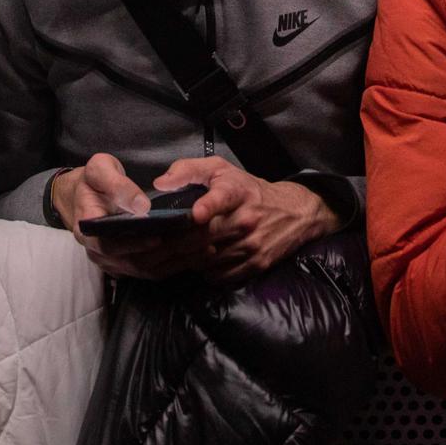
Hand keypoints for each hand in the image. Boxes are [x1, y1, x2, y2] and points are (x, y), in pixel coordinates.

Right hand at [52, 152, 217, 280]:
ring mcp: (114, 263)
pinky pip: (153, 270)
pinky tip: (197, 252)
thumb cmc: (93, 182)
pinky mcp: (129, 266)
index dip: (133, 245)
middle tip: (194, 237)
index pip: (108, 245)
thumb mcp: (99, 171)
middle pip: (133, 262)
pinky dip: (176, 263)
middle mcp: (99, 253)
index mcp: (87, 230)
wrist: (87, 196)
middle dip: (166, 251)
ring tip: (202, 244)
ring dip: (176, 259)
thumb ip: (118, 186)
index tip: (157, 237)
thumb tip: (142, 206)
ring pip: (147, 269)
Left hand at [153, 155, 339, 283]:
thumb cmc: (249, 190)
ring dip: (186, 259)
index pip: (222, 197)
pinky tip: (198, 262)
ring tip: (169, 256)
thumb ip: (188, 170)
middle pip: (204, 237)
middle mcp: (246, 219)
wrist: (294, 212)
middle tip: (151, 247)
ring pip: (208, 259)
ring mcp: (252, 244)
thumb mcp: (221, 170)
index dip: (208, 206)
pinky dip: (204, 271)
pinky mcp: (256, 264)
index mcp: (236, 191)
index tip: (195, 213)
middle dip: (174, 244)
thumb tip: (160, 183)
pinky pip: (219, 275)